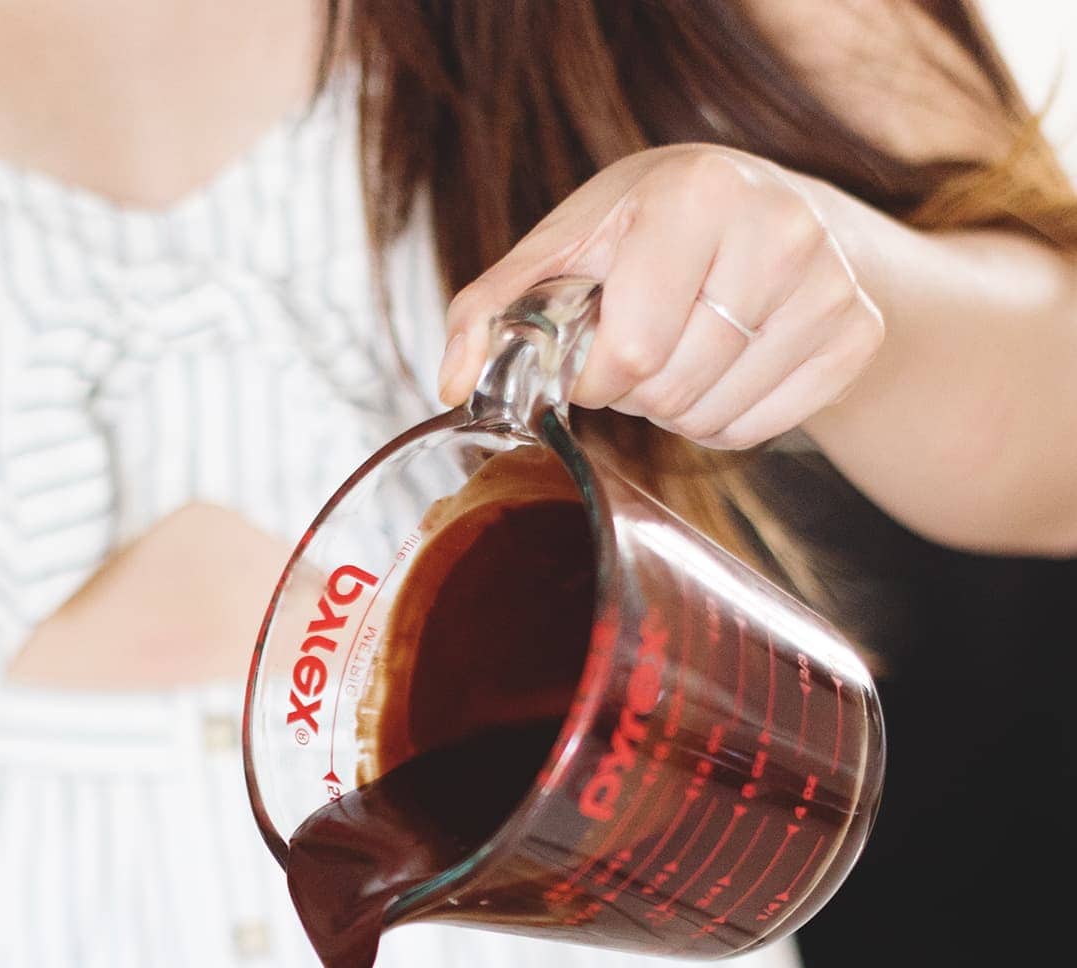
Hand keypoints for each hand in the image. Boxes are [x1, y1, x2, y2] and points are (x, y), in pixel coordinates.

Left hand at [438, 145, 884, 449]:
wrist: (763, 208)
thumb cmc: (647, 229)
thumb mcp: (563, 248)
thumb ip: (491, 310)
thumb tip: (451, 384)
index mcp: (698, 195)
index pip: (631, 353)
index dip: (594, 372)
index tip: (594, 342)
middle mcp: (779, 230)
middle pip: (669, 392)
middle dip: (634, 389)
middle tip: (643, 340)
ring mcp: (828, 285)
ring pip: (710, 419)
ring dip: (674, 409)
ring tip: (683, 346)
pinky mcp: (855, 335)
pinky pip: (756, 432)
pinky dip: (724, 421)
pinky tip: (724, 366)